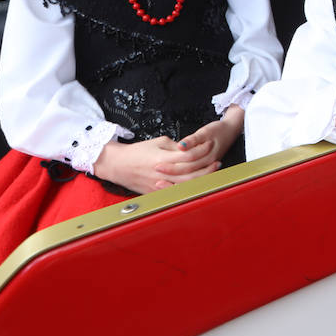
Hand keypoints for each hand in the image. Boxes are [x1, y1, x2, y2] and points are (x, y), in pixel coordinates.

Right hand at [94, 136, 220, 193]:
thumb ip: (176, 147)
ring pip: (186, 185)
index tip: (210, 144)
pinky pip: (176, 192)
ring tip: (211, 173)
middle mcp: (163, 173)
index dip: (202, 150)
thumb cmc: (137, 151)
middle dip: (207, 167)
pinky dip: (188, 189)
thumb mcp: (158, 142)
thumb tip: (190, 149)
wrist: (118, 165)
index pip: (189, 155)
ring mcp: (160, 185)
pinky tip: (197, 185)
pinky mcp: (156, 193)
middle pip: (191, 173)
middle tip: (217, 162)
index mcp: (163, 158)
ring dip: (201, 179)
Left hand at [153, 106, 245, 185]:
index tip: (158, 166)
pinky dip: (181, 182)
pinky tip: (170, 182)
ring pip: (189, 180)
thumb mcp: (205, 132)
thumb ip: (192, 140)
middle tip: (155, 177)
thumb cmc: (219, 131)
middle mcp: (208, 164)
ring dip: (174, 183)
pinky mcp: (205, 167)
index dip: (172, 167)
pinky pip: (192, 178)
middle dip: (170, 177)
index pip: (186, 166)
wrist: (231, 131)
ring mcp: (207, 167)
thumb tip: (181, 146)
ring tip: (159, 183)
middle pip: (187, 176)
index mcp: (207, 156)